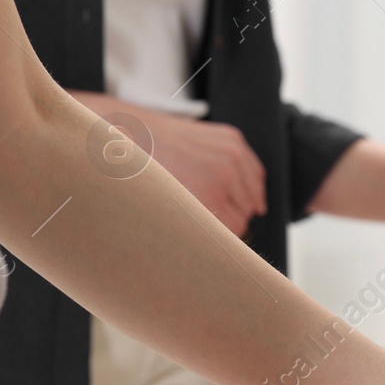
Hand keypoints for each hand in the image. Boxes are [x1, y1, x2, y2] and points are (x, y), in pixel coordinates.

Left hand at [81, 96, 266, 233]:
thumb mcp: (165, 212)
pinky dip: (248, 180)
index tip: (211, 232)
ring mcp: (231, 153)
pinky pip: (254, 170)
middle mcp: (225, 174)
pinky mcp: (232, 138)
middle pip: (247, 211)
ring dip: (242, 199)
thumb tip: (216, 251)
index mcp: (209, 196)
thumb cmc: (143, 176)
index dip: (223, 232)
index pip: (237, 228)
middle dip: (232, 215)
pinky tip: (234, 187)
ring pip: (254, 191)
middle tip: (211, 214)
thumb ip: (196, 230)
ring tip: (224, 203)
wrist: (130, 132)